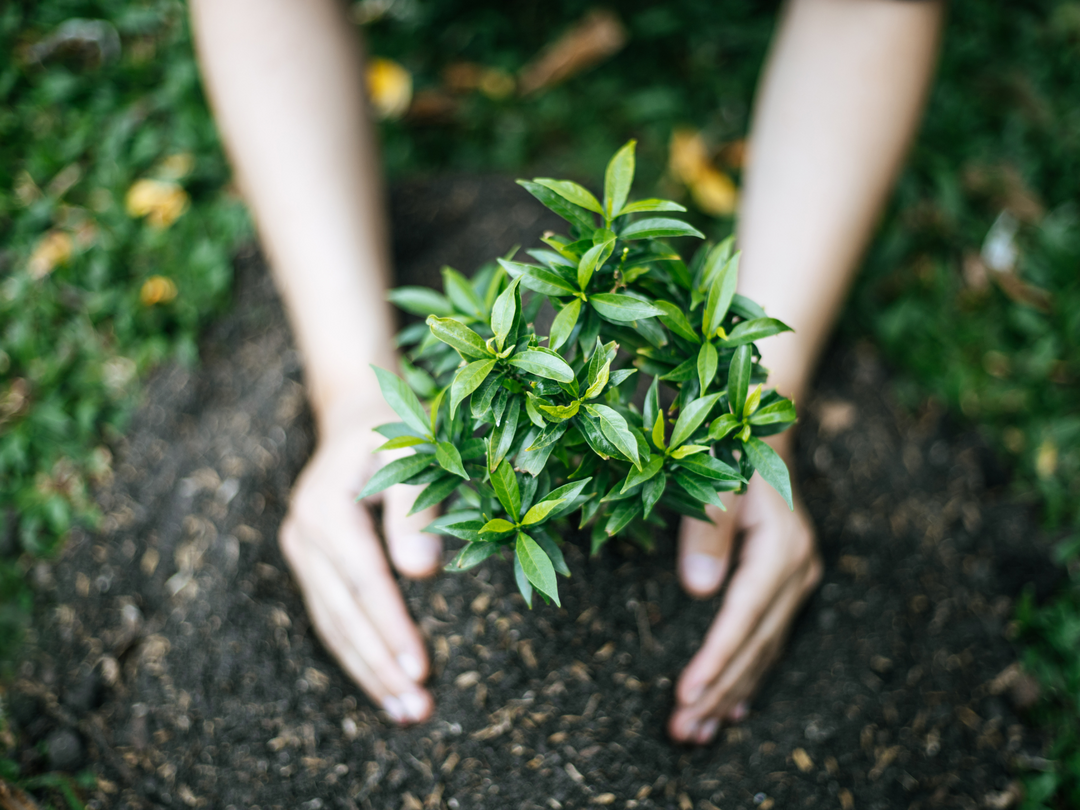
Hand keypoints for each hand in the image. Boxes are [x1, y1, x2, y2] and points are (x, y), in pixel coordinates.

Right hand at [278, 404, 442, 723]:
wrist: (356, 415)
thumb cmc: (395, 431)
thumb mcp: (413, 452)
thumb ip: (416, 509)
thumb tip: (421, 573)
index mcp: (326, 507)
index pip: (363, 581)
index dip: (392, 628)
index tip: (421, 670)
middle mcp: (304, 534)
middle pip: (343, 614)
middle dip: (380, 666)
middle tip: (417, 710)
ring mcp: (302, 552)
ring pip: (332, 625)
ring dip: (367, 672)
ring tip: (405, 713)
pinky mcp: (311, 564)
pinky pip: (331, 617)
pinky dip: (356, 653)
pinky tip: (382, 685)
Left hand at [668, 441, 821, 743]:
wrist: (764, 437)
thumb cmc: (731, 454)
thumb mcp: (715, 484)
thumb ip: (708, 534)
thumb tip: (699, 592)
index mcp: (781, 550)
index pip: (743, 619)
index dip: (715, 660)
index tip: (686, 696)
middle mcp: (797, 572)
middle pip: (755, 645)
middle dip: (718, 691)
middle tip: (682, 732)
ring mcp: (798, 580)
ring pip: (763, 650)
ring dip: (731, 694)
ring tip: (698, 733)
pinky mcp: (790, 584)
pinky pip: (769, 641)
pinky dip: (749, 676)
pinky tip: (734, 709)